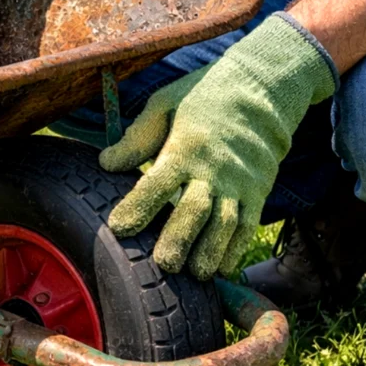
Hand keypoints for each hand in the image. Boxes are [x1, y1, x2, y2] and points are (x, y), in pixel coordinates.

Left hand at [99, 15, 337, 278]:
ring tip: (194, 275)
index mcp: (185, 146)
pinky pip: (248, 226)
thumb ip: (136, 137)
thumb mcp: (165, 104)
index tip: (118, 228)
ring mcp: (239, 183)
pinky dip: (236, 249)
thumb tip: (105, 163)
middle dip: (179, 238)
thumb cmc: (202, 97)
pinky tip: (223, 269)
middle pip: (196, 210)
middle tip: (163, 264)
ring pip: (225, 225)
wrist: (261, 89)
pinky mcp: (258, 192)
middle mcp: (213, 169)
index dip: (139, 206)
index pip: (158, 182)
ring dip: (210, 252)